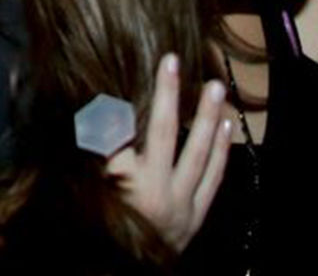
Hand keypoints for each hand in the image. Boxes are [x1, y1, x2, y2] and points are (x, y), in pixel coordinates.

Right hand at [105, 54, 230, 253]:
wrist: (125, 266)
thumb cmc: (105, 222)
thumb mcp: (90, 184)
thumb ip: (95, 146)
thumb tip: (97, 107)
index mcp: (119, 183)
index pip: (114, 131)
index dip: (117, 99)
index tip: (124, 71)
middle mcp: (151, 191)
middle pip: (163, 134)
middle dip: (168, 95)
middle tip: (174, 61)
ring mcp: (179, 204)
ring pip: (197, 154)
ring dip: (207, 117)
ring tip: (215, 88)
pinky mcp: (196, 216)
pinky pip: (213, 179)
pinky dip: (221, 151)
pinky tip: (227, 127)